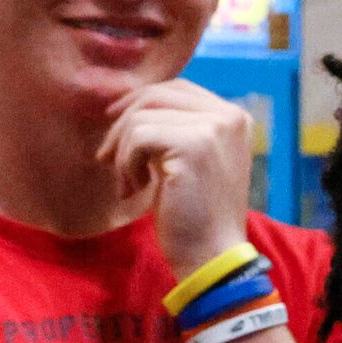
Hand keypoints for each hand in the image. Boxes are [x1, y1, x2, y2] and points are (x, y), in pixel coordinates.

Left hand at [98, 79, 255, 278]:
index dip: (138, 103)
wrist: (211, 253)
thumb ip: (176, 127)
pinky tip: (135, 189)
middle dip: (122, 125)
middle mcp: (231, 116)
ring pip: (142, 117)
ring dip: (122, 152)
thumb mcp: (191, 159)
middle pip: (156, 95)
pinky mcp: (195, 144)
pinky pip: (138, 136)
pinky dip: (126, 163)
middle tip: (106, 159)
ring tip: (130, 184)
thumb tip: (124, 104)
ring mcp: (215, 128)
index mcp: (235, 117)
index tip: (113, 129)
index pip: (176, 89)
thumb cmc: (195, 212)